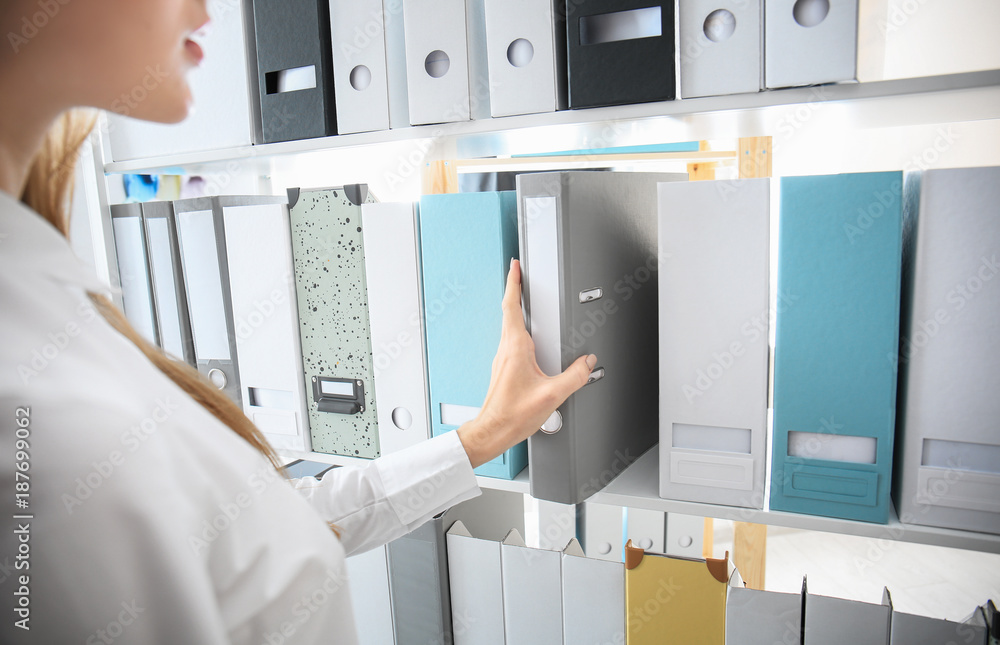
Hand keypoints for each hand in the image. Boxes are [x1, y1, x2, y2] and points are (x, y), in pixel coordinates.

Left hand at [457, 259, 596, 468]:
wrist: (492, 431)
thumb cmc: (512, 415)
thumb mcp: (552, 395)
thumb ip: (574, 376)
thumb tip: (587, 363)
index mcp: (515, 347)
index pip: (512, 306)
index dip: (514, 283)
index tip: (515, 266)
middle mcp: (506, 349)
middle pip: (509, 311)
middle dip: (515, 289)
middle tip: (519, 273)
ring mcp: (503, 358)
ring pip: (509, 325)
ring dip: (515, 308)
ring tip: (524, 296)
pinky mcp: (504, 368)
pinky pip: (511, 340)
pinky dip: (518, 327)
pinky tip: (528, 334)